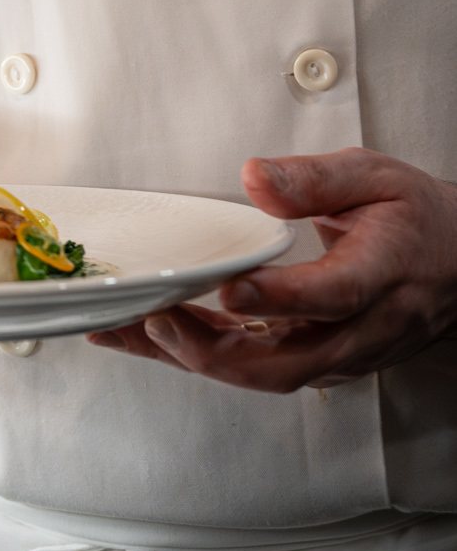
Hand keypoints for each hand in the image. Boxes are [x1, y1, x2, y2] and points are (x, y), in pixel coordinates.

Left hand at [89, 147, 456, 393]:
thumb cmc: (418, 219)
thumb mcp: (375, 176)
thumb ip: (314, 179)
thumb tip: (253, 178)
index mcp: (381, 275)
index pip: (330, 296)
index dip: (279, 298)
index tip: (230, 288)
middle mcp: (362, 330)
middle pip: (287, 362)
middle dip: (214, 351)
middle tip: (156, 321)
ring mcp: (342, 355)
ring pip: (267, 375)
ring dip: (197, 359)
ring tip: (132, 332)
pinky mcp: (322, 362)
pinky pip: (260, 368)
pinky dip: (206, 357)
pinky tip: (156, 338)